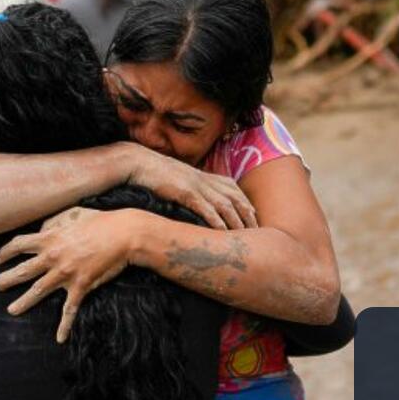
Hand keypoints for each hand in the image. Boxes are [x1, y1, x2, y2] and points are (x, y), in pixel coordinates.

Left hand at [0, 209, 141, 343]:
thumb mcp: (73, 214)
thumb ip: (54, 221)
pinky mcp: (80, 286)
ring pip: (37, 291)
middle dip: (7, 279)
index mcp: (50, 238)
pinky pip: (69, 309)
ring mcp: (65, 273)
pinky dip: (64, 325)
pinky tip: (60, 338)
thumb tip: (42, 229)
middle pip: (23, 270)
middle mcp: (53, 257)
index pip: (19, 244)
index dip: (6, 252)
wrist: (124, 234)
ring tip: (12, 309)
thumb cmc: (101, 221)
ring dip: (23, 302)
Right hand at [123, 143, 256, 229]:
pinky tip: (223, 232)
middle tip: (258, 232)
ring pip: (226, 205)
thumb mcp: (181, 179)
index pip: (235, 190)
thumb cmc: (157, 174)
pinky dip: (217, 220)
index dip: (246, 204)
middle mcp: (206, 180)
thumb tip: (200, 203)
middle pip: (236, 198)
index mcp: (206, 176)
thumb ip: (194, 189)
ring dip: (238, 221)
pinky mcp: (186, 192)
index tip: (254, 218)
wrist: (140, 163)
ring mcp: (197, 185)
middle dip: (248, 216)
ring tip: (246, 236)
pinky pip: (206, 208)